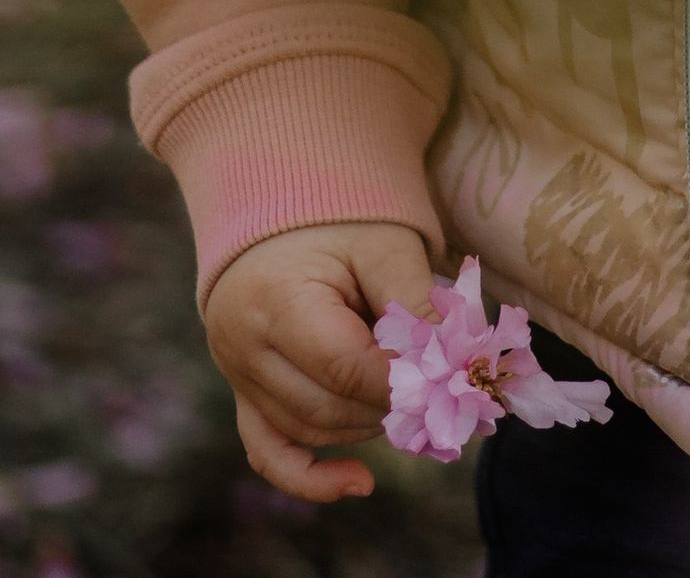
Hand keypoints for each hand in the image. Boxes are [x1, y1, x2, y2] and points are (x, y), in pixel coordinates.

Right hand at [204, 221, 438, 501]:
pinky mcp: (242, 392)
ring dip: (365, 424)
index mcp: (275, 300)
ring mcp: (235, 374)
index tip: (450, 378)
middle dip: (390, 405)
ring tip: (410, 396)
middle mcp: (242, 346)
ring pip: (308, 428)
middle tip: (441, 390)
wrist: (282, 205)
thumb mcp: (385, 245)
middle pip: (326, 407)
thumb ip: (413, 305)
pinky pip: (268, 451)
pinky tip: (359, 485)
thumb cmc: (342, 218)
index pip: (345, 367)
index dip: (402, 381)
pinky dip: (309, 476)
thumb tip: (454, 366)